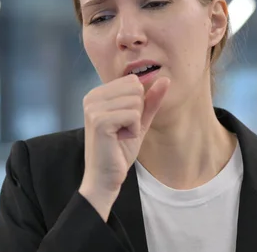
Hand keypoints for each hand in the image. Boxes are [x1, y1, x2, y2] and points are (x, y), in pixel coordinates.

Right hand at [78, 74, 169, 220]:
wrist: (106, 177)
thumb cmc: (120, 150)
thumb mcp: (139, 121)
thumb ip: (150, 100)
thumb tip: (165, 79)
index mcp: (98, 93)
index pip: (133, 82)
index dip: (137, 105)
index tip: (124, 122)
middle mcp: (92, 96)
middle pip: (135, 88)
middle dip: (137, 112)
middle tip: (122, 130)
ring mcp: (93, 108)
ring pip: (136, 101)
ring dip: (135, 123)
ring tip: (120, 136)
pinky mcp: (99, 120)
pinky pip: (133, 115)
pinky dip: (133, 130)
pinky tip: (120, 140)